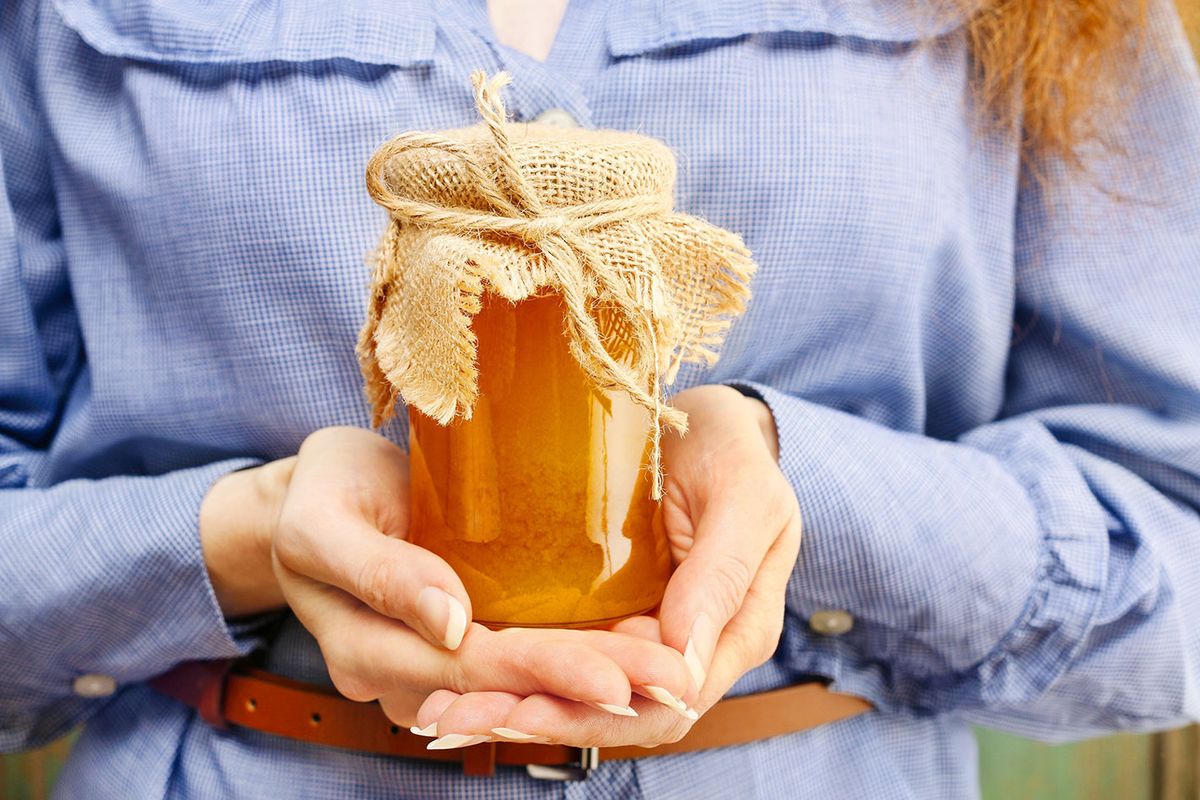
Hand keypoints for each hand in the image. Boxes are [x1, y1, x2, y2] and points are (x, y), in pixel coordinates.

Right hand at [202, 427, 693, 730]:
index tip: (615, 678)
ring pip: (523, 681)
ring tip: (670, 678)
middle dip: (593, 685)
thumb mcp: (324, 520)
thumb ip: (379, 571)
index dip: (544, 672)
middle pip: (510, 683)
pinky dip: (578, 657)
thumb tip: (450, 622)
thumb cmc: (321, 492)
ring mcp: (437, 659)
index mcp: (366, 648)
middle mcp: (406, 671)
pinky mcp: (465, 635)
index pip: (469, 668)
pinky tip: (636, 655)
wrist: (326, 488)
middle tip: (671, 682)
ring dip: (598, 681)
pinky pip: (523, 655)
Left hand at [411, 385, 801, 747]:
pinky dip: (519, 674)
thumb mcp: (743, 496)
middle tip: (459, 720)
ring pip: (583, 693)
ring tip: (444, 717)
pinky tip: (462, 681)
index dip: (599, 712)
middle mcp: (688, 645)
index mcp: (735, 632)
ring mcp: (643, 630)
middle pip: (616, 710)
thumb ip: (722, 572)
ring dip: (517, 708)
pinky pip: (564, 656)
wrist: (708, 421)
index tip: (530, 707)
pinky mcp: (607, 609)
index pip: (668, 700)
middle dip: (539, 719)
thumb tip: (682, 656)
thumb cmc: (734, 449)